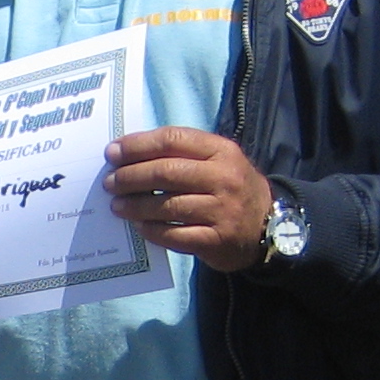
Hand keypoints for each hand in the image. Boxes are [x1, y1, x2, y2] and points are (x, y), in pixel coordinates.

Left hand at [103, 128, 272, 270]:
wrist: (268, 225)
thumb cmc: (229, 188)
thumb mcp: (217, 161)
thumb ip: (181, 154)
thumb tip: (127, 153)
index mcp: (222, 151)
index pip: (172, 140)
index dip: (137, 145)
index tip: (112, 153)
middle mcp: (224, 178)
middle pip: (166, 172)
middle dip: (130, 177)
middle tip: (110, 182)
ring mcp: (222, 210)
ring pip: (167, 205)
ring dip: (135, 205)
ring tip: (117, 205)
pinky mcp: (215, 239)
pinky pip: (173, 234)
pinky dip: (151, 230)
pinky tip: (138, 226)